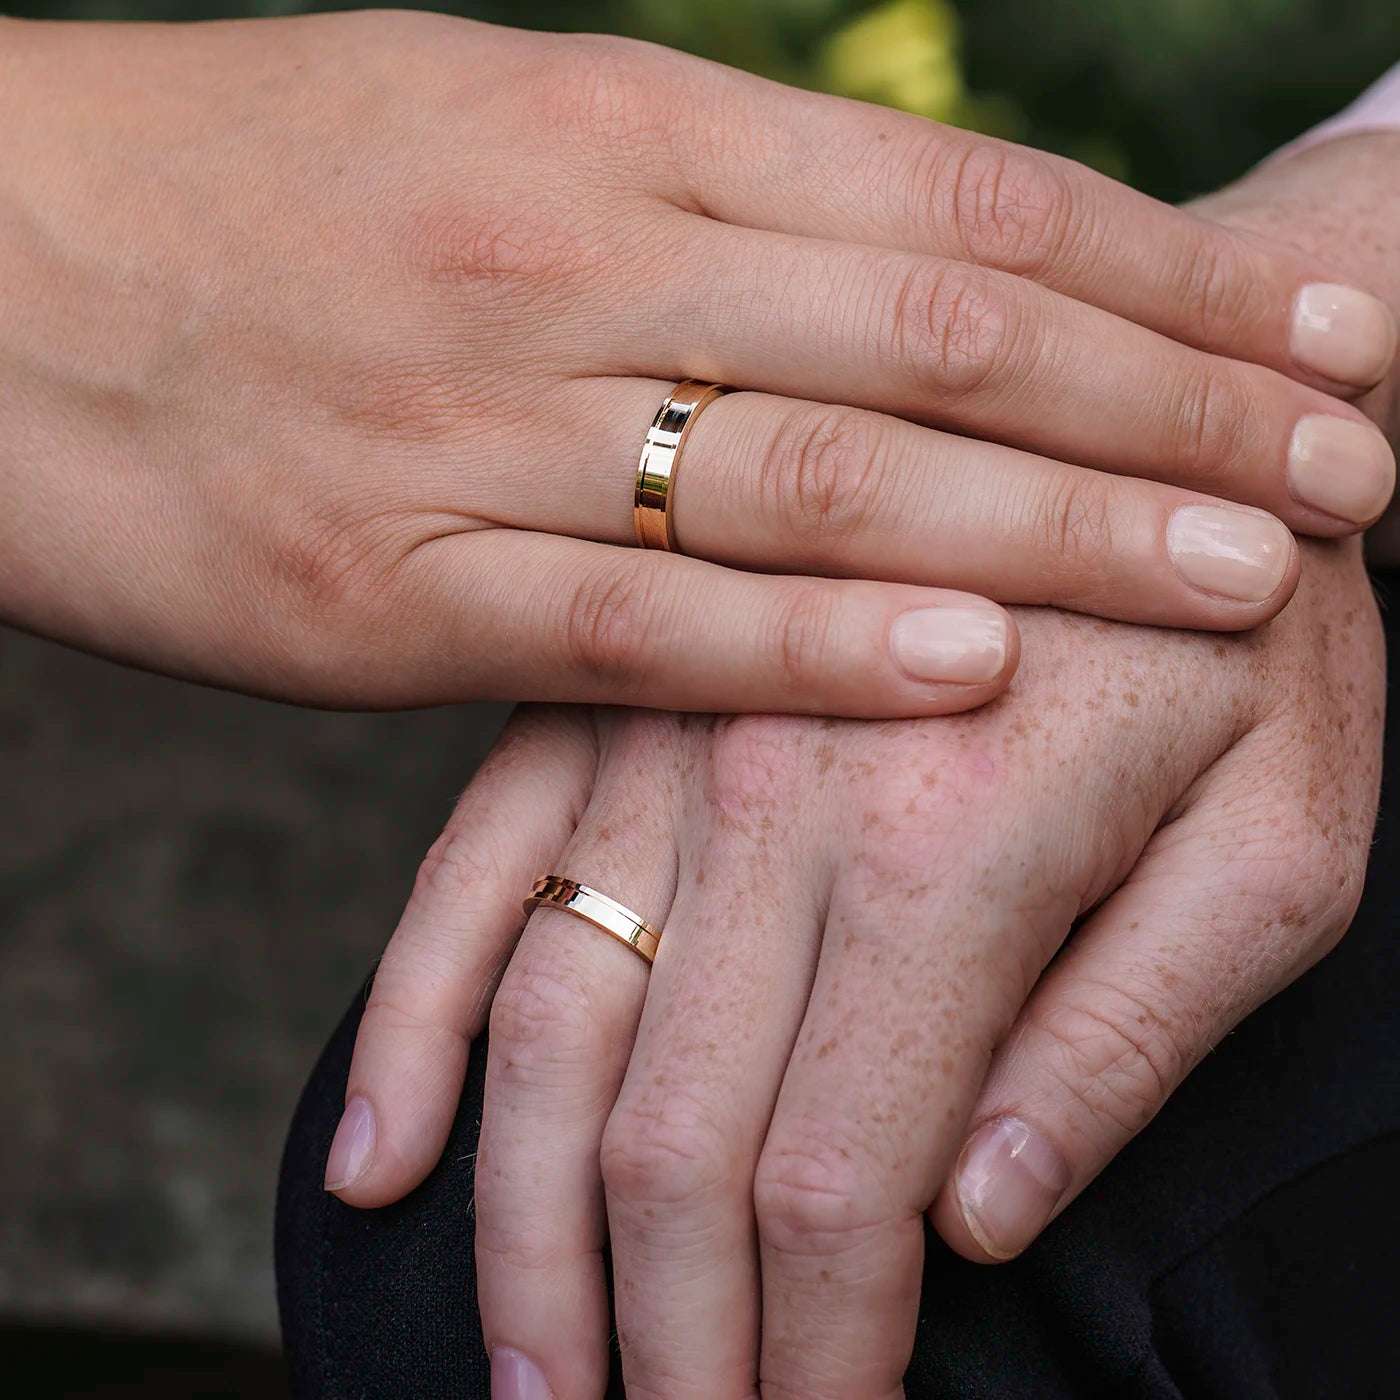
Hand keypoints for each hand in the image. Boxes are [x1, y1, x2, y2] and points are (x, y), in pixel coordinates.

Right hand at [2, 13, 1393, 716]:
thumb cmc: (251, 193)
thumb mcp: (489, 130)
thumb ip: (698, 210)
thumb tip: (897, 274)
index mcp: (612, 127)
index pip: (963, 205)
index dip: (1166, 273)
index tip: (1316, 332)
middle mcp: (576, 262)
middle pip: (949, 336)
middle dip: (1176, 407)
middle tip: (1355, 464)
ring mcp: (483, 431)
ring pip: (831, 480)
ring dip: (1063, 526)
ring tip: (1247, 571)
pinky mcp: (393, 593)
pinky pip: (649, 620)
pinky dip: (823, 642)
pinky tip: (982, 660)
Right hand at [330, 531, 1380, 1396]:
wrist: (1145, 423)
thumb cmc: (1248, 636)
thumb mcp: (1287, 837)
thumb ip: (1132, 1028)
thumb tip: (977, 1218)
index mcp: (949, 850)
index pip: (832, 1178)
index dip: (812, 1352)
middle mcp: (771, 799)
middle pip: (668, 1137)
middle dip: (660, 1336)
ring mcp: (665, 741)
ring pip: (545, 1035)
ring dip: (525, 1232)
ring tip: (528, 1377)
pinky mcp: (607, 705)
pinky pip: (469, 880)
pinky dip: (411, 1027)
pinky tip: (376, 1153)